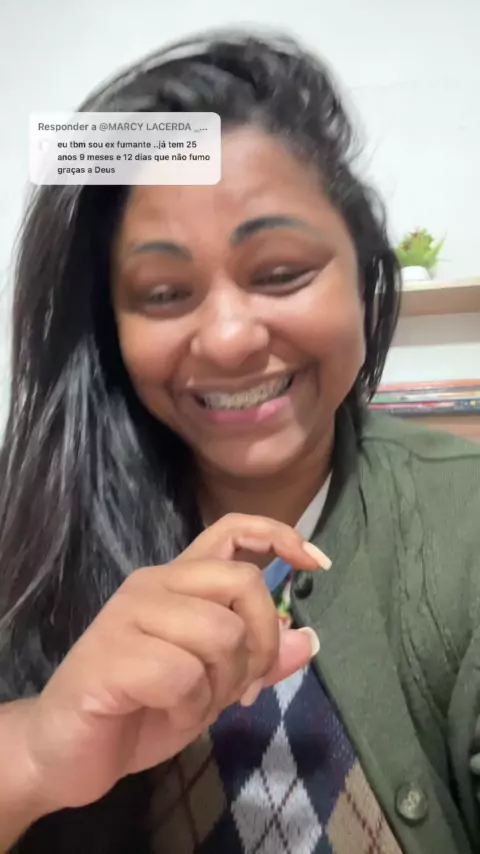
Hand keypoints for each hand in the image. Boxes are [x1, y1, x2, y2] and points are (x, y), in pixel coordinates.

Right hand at [19, 514, 326, 814]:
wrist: (65, 752)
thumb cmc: (141, 710)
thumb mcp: (214, 686)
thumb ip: (258, 661)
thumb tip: (310, 638)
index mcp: (178, 582)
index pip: (231, 530)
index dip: (278, 535)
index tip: (318, 562)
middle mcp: (154, 584)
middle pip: (242, 583)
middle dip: (261, 643)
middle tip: (244, 687)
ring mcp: (129, 614)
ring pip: (220, 633)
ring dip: (221, 687)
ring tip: (194, 707)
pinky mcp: (113, 653)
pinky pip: (184, 675)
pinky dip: (189, 710)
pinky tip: (165, 715)